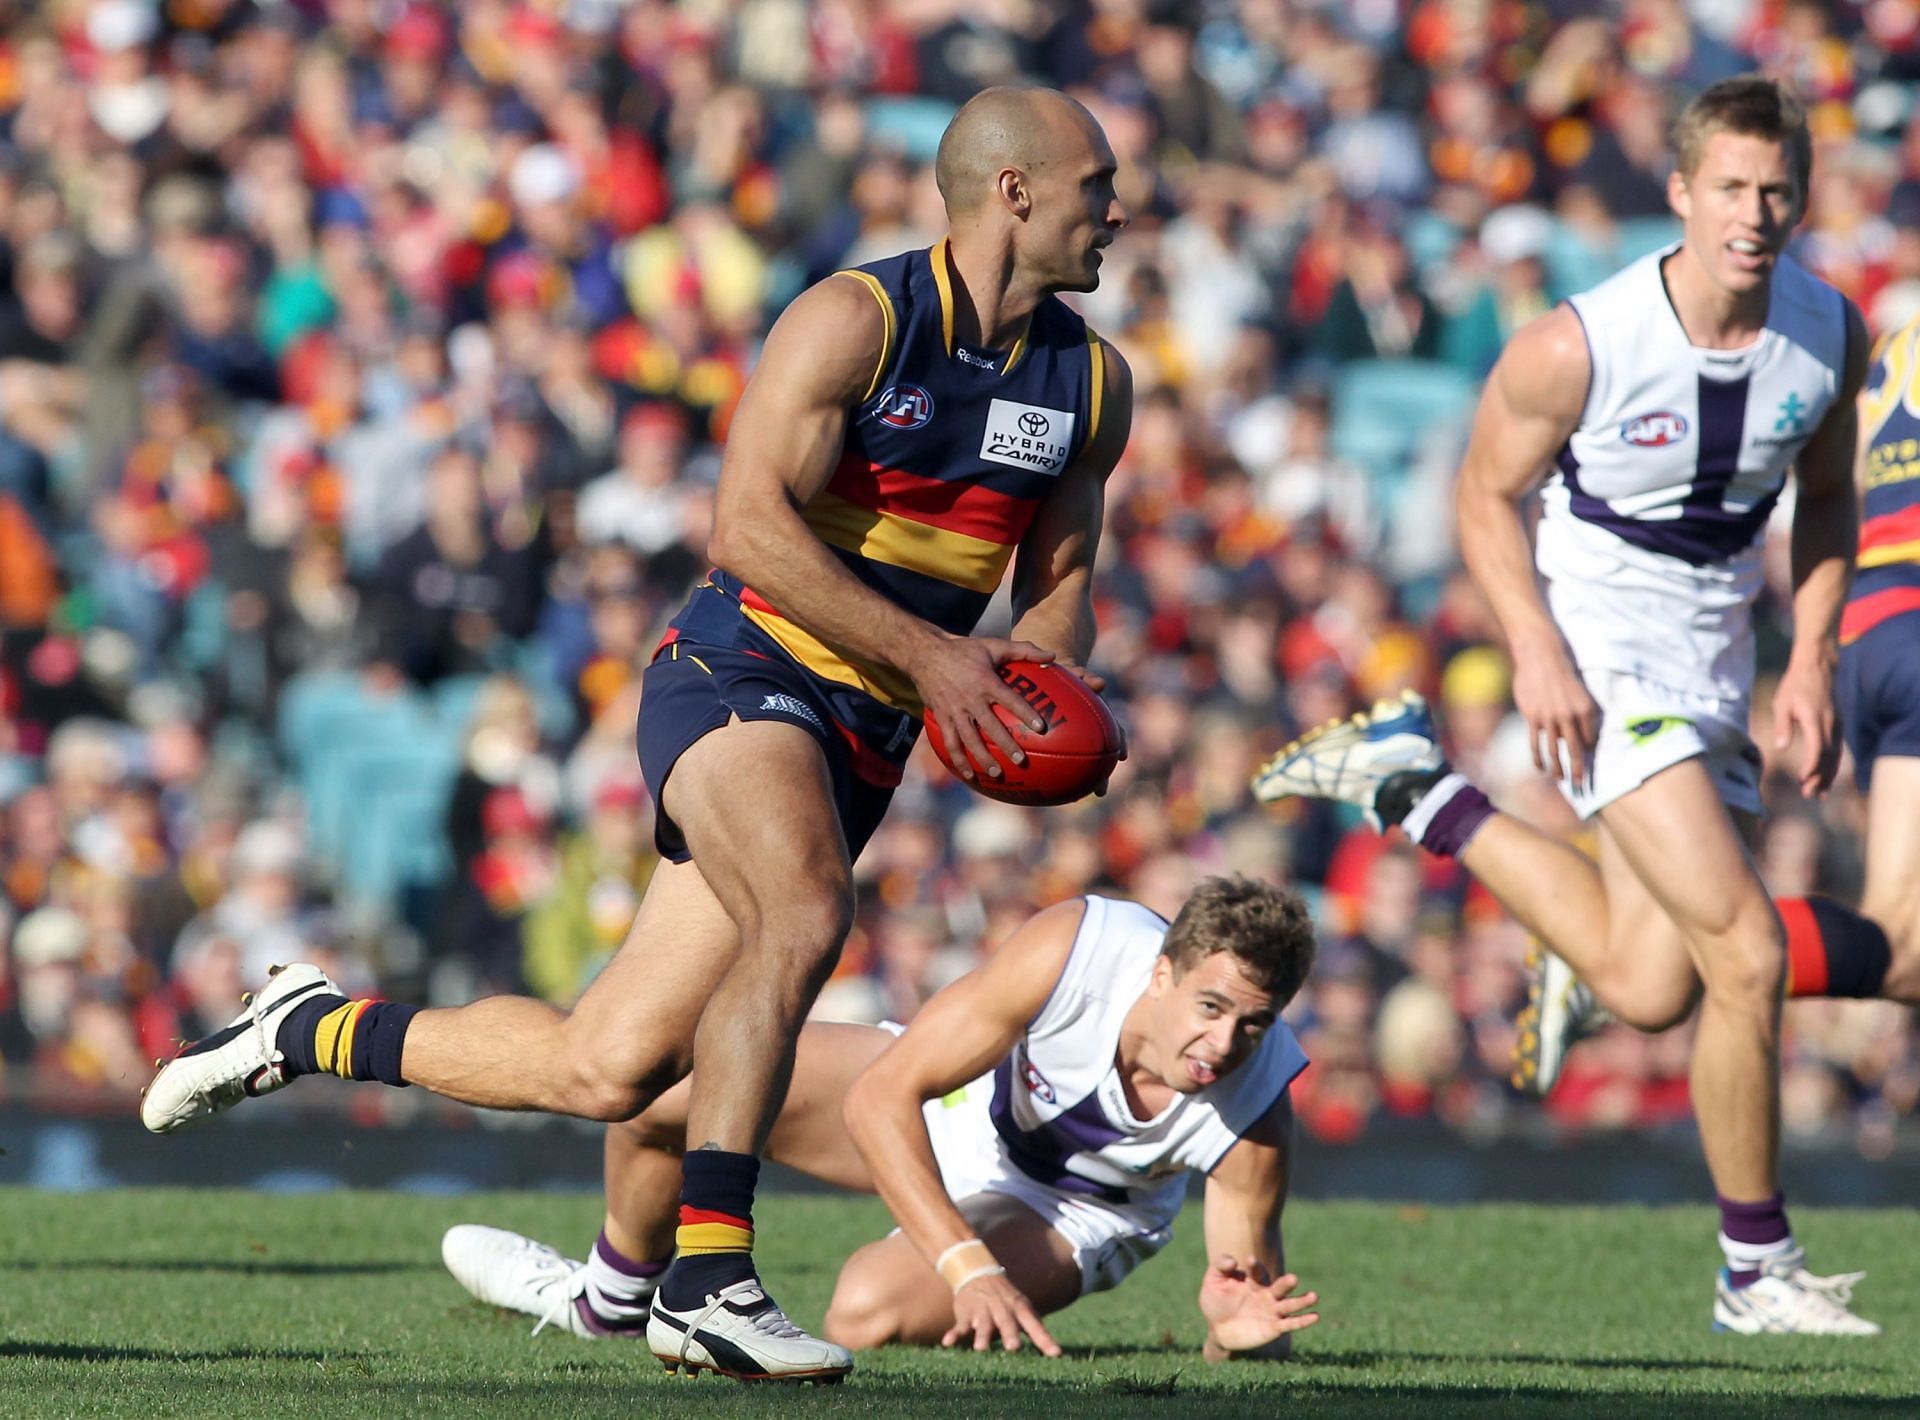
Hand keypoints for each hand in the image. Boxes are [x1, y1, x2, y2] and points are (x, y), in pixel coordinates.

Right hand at [911, 634, 1054, 782]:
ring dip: (982, 758)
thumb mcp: (993, 645)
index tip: (1040, 727)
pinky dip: (958, 760)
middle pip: (990, 726)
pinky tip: (969, 775)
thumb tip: (1052, 656)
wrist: (925, 654)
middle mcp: (970, 699)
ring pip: (969, 739)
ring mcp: (954, 710)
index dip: (1025, 713)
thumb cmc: (964, 650)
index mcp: (985, 682)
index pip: (1009, 699)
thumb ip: (1024, 650)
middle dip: (1006, 744)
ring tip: (997, 773)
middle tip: (1021, 760)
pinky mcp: (941, 717)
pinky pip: (950, 742)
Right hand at [942, 1270, 1061, 1355]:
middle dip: (1010, 1334)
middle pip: (1007, 1322)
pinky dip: (954, 1334)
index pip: (1034, 1325)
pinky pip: (960, 1325)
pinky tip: (948, 1343)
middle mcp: (1002, 1309)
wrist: (978, 1273)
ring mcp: (983, 1310)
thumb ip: (1036, 1330)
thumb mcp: (1022, 1309)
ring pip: (983, 1324)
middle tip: (1014, 1348)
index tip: (1055, 1354)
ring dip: (982, 1335)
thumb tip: (1057, 1353)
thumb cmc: (1006, 1300)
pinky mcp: (966, 1313)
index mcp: (1020, 1309)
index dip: (1045, 1339)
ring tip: (980, 1349)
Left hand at [1043, 655, 1126, 794]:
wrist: (1046, 674)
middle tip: (1099, 791)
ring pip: (1074, 762)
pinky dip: (1045, 770)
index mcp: (1096, 718)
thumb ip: (1084, 676)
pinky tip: (1035, 784)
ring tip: (1072, 798)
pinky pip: (1047, 757)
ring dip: (1075, 779)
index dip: (1119, 744)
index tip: (1121, 757)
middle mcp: (1086, 732)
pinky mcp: (1049, 741)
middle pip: (1097, 756)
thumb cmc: (1062, 672)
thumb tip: (1100, 684)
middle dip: (1100, 775)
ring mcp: (1070, 738)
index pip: (1113, 732)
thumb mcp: (1072, 672)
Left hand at [1198, 1255, 1318, 1357]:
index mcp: (1253, 1280)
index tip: (1249, 1262)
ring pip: (1290, 1305)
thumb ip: (1220, 1266)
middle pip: (1280, 1287)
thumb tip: (1234, 1261)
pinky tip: (1315, 1316)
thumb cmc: (1215, 1301)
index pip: (1257, 1271)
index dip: (1254, 1266)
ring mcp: (1272, 1311)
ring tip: (1314, 1296)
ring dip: (1302, 1301)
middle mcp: (1266, 1294)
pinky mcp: (1274, 1328)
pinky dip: (1303, 1321)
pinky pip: (1290, 1324)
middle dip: (1286, 1283)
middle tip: (1293, 1279)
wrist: (1217, 1329)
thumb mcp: (1213, 1281)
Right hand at [1510, 636, 1598, 785]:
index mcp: (1585, 709)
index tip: (1590, 761)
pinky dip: (1538, 757)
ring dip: (1558, 768)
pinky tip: (1540, 767)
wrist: (1540, 656)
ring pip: (1555, 749)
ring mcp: (1550, 718)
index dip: (1590, 751)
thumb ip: (1579, 711)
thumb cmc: (1561, 671)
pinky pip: (1536, 742)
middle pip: (1575, 750)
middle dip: (1579, 770)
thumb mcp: (1579, 690)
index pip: (1590, 738)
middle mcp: (1569, 716)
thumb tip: (1579, 730)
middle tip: (1582, 785)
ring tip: (1561, 780)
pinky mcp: (1533, 717)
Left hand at [1772, 649, 1839, 797]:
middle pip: (1828, 757)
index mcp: (1816, 720)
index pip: (1818, 749)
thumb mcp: (1782, 703)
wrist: (1817, 668)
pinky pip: (1837, 750)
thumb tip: (1780, 747)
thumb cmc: (1795, 685)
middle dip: (1819, 778)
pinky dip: (1832, 765)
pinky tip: (1826, 778)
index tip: (1802, 779)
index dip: (1811, 767)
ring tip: (1819, 794)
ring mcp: (1836, 726)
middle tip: (1808, 795)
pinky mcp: (1837, 725)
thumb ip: (1782, 725)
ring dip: (1828, 776)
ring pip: (1836, 756)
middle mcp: (1830, 725)